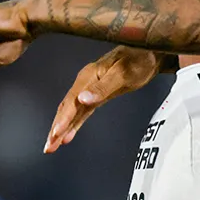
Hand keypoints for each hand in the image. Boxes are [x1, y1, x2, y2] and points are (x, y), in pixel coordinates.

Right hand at [44, 47, 168, 152]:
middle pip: (67, 108)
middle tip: (48, 147)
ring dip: (61, 128)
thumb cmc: (139, 59)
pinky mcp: (98, 93)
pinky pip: (82, 111)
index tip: (56, 134)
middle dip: (56, 128)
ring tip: (52, 146)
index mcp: (89, 76)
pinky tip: (68, 134)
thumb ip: (102, 88)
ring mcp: (90, 87)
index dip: (63, 119)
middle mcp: (86, 82)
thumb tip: (82, 99)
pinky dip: (74, 123)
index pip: (72, 102)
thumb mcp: (123, 74)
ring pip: (72, 111)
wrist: (151, 52)